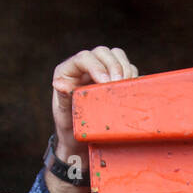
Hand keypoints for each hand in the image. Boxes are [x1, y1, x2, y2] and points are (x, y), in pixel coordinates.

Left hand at [51, 46, 137, 172]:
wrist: (80, 140)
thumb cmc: (69, 126)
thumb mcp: (63, 114)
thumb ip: (62, 98)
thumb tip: (59, 84)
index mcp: (69, 71)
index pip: (84, 58)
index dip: (97, 66)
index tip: (106, 82)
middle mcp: (85, 67)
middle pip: (102, 52)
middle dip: (114, 65)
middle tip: (119, 84)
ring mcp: (101, 71)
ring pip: (117, 56)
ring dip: (125, 69)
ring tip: (126, 87)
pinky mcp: (115, 78)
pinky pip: (128, 68)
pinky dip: (133, 76)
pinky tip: (131, 89)